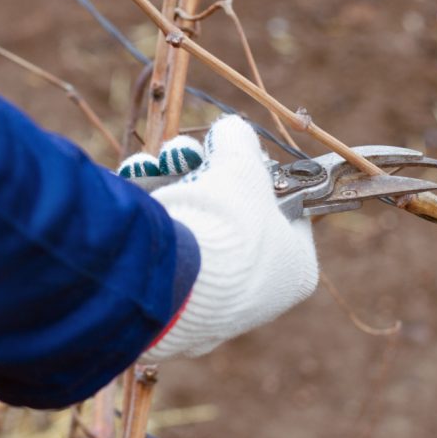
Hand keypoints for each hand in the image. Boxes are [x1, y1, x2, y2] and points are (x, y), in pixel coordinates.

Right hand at [118, 116, 318, 359]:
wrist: (177, 277)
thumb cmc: (228, 222)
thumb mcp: (242, 166)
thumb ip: (240, 141)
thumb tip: (231, 130)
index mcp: (295, 269)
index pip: (286, 212)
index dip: (259, 178)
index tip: (238, 158)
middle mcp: (259, 293)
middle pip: (232, 216)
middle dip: (203, 178)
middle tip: (186, 154)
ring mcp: (214, 304)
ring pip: (195, 229)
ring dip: (173, 188)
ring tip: (158, 163)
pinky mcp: (173, 307)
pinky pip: (169, 251)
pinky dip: (155, 216)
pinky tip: (141, 184)